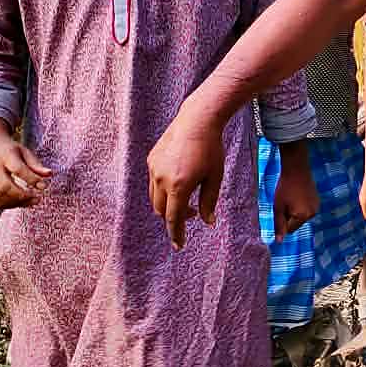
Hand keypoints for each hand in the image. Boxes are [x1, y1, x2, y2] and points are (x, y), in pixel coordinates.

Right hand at [0, 120, 50, 208]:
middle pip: (4, 186)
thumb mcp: (24, 151)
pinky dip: (3, 205)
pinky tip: (15, 203)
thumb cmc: (9, 149)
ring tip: (29, 202)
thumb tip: (49, 174)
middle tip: (37, 199)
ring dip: (14, 203)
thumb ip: (36, 164)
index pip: (18, 169)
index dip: (32, 180)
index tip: (44, 186)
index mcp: (5, 155)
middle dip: (22, 196)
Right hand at [148, 107, 226, 248]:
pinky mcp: (151, 160)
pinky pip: (153, 183)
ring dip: (167, 206)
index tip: (179, 246)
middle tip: (192, 216)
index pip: (174, 218)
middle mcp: (161, 179)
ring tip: (186, 201)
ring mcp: (153, 169)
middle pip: (161, 211)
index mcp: (179, 186)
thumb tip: (208, 222)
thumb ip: (209, 201)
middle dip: (173, 219)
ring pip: (154, 198)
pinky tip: (178, 185)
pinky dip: (163, 191)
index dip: (176, 234)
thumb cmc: (211, 149)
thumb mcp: (214, 177)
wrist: (197, 121)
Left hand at [272, 144, 318, 238]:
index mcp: (302, 216)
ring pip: (302, 217)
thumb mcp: (278, 207)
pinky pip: (307, 210)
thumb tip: (279, 242)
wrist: (297, 170)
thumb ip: (279, 225)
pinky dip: (301, 207)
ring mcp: (316, 208)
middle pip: (297, 224)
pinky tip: (298, 196)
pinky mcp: (317, 201)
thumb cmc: (284, 188)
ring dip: (295, 212)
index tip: (280, 209)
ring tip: (291, 198)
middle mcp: (312, 214)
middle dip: (289, 217)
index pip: (290, 229)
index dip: (282, 221)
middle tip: (285, 203)